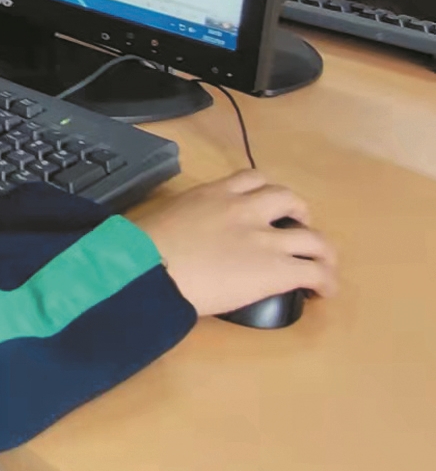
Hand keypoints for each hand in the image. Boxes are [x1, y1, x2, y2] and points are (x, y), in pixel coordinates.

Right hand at [135, 172, 336, 316]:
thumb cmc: (145, 244)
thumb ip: (186, 218)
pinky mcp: (276, 269)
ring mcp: (265, 239)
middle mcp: (245, 209)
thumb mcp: (167, 216)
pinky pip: (316, 272)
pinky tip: (323, 292)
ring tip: (322, 264)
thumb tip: (185, 236)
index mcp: (214, 193)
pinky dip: (326, 281)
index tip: (266, 207)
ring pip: (313, 237)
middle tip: (298, 230)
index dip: (265, 192)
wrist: (151, 266)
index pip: (251, 179)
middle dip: (300, 214)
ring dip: (322, 251)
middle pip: (288, 199)